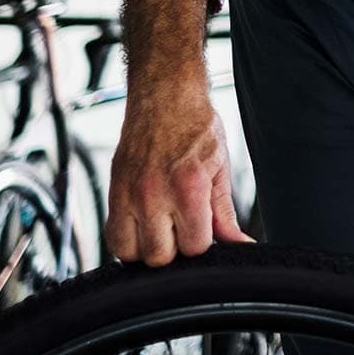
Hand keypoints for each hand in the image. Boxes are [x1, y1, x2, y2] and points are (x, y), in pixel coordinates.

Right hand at [105, 76, 251, 264]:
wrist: (165, 97)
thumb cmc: (197, 128)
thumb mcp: (220, 168)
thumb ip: (225, 213)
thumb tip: (241, 244)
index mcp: (189, 187)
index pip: (194, 247)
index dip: (202, 241)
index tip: (202, 227)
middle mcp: (154, 194)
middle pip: (160, 256)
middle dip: (175, 247)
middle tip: (182, 226)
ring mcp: (128, 195)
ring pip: (131, 254)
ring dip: (148, 247)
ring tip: (162, 227)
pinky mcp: (112, 192)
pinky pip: (112, 238)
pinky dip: (127, 240)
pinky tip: (144, 225)